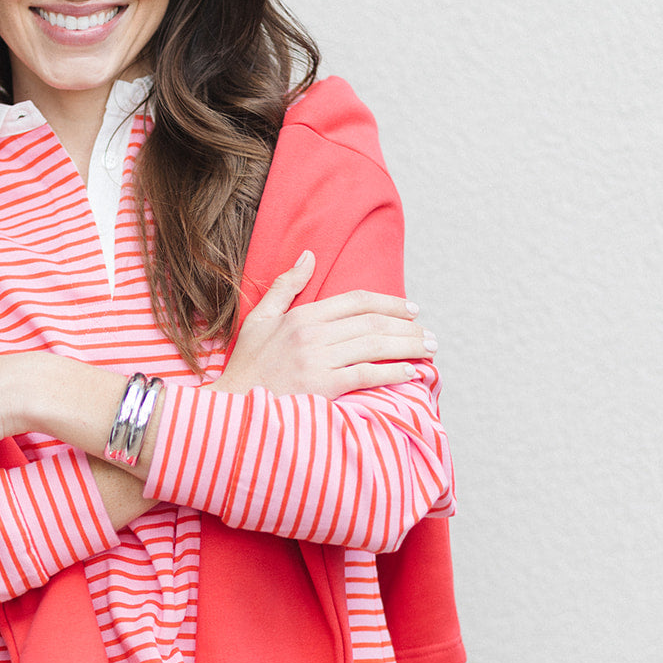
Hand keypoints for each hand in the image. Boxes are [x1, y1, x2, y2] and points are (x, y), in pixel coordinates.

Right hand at [214, 251, 436, 398]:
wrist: (232, 408)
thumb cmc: (247, 365)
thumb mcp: (260, 319)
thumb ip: (286, 286)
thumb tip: (309, 255)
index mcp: (301, 316)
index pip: (356, 301)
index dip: (389, 303)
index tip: (411, 310)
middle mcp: (311, 334)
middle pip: (372, 323)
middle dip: (408, 327)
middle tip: (430, 335)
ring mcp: (317, 360)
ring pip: (375, 346)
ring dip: (409, 347)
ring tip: (429, 350)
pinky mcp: (322, 387)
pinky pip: (366, 374)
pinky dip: (392, 372)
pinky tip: (411, 372)